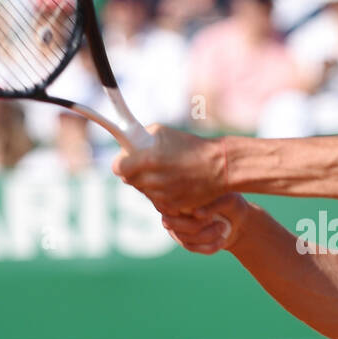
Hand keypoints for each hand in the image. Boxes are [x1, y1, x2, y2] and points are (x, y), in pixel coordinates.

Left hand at [110, 123, 227, 213]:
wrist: (219, 167)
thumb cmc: (192, 146)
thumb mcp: (163, 132)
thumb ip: (140, 137)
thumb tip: (128, 143)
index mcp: (148, 160)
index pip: (118, 168)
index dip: (122, 164)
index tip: (126, 161)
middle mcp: (153, 180)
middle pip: (130, 181)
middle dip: (135, 172)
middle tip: (148, 165)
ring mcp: (162, 196)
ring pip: (144, 191)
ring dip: (149, 183)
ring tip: (165, 173)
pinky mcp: (172, 206)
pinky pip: (158, 201)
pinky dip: (162, 194)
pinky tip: (173, 184)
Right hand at [159, 193, 249, 254]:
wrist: (239, 222)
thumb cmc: (231, 204)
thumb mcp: (227, 200)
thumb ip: (211, 204)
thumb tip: (195, 213)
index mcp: (180, 195)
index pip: (172, 205)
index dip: (190, 212)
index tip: (211, 215)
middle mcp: (173, 211)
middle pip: (172, 223)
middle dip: (197, 226)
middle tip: (220, 223)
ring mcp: (177, 228)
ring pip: (184, 237)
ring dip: (207, 235)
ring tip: (223, 227)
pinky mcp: (186, 242)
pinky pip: (192, 248)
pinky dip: (209, 247)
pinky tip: (222, 241)